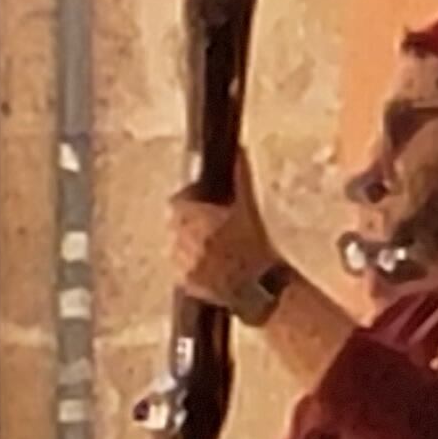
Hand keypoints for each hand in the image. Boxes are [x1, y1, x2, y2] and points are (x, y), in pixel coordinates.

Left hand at [168, 189, 285, 319]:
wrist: (263, 288)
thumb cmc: (258, 245)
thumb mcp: (250, 208)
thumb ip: (241, 177)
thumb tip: (237, 150)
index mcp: (197, 219)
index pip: (177, 202)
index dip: (188, 200)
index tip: (198, 201)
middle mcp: (185, 241)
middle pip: (175, 224)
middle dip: (187, 222)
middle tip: (206, 225)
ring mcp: (185, 264)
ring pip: (176, 246)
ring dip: (187, 244)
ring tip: (208, 246)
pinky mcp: (188, 284)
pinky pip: (181, 269)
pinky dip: (190, 265)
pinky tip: (209, 265)